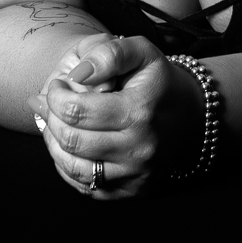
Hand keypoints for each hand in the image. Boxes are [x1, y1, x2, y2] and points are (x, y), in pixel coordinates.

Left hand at [27, 35, 204, 198]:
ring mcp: (136, 175)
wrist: (191, 115)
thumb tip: (78, 73)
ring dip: (54, 144)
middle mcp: (139, 149)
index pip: (77, 110)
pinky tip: (70, 145)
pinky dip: (68, 167)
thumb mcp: (141, 51)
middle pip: (71, 140)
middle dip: (51, 118)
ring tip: (56, 123)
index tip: (57, 85)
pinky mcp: (132, 191)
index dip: (56, 96)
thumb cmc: (159, 80)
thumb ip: (109, 54)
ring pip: (73, 168)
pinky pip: (86, 187)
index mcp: (140, 111)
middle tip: (51, 103)